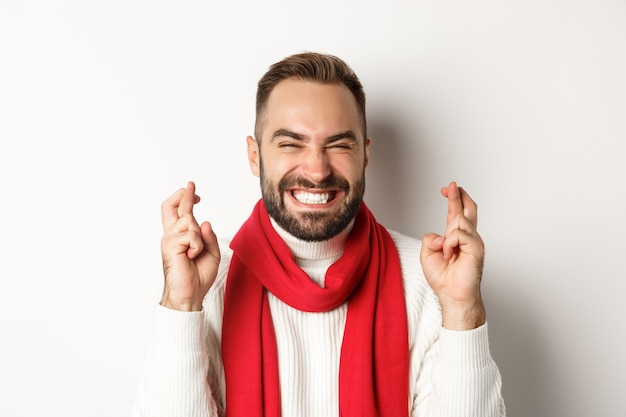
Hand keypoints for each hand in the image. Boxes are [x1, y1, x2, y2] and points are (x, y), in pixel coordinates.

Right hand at [160, 181, 220, 310]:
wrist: (190, 295)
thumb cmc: (198, 276)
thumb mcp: (211, 253)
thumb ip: (209, 237)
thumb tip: (204, 221)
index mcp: (180, 236)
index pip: (179, 212)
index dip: (185, 198)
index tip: (193, 191)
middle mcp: (172, 235)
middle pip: (171, 206)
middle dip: (183, 195)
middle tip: (191, 185)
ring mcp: (169, 239)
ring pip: (189, 221)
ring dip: (199, 236)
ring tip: (195, 253)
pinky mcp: (169, 245)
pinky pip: (191, 235)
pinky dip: (197, 245)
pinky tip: (191, 256)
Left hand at [420, 182, 485, 329]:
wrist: (452, 295)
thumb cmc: (443, 278)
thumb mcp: (427, 254)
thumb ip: (430, 239)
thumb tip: (441, 235)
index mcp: (456, 237)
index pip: (457, 212)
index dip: (453, 199)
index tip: (447, 188)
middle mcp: (467, 237)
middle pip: (467, 209)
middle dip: (458, 195)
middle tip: (451, 185)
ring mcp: (474, 241)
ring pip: (458, 221)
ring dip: (447, 236)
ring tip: (447, 253)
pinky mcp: (477, 247)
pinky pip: (459, 233)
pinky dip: (450, 243)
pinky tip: (451, 255)